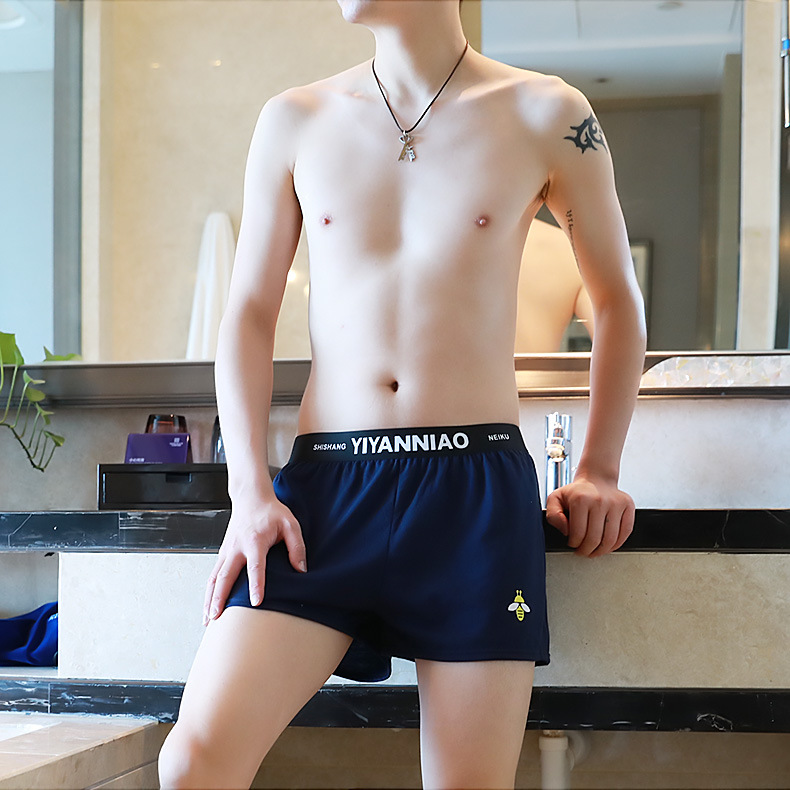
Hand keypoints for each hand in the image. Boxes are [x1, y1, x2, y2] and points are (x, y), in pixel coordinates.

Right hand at [203, 495, 306, 624]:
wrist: (251, 498)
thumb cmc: (271, 512)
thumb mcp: (290, 524)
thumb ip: (297, 547)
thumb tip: (301, 570)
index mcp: (255, 540)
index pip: (255, 566)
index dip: (256, 584)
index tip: (256, 602)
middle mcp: (236, 547)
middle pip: (226, 576)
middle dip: (220, 597)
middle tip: (218, 617)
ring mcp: (226, 551)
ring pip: (215, 578)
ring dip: (210, 599)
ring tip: (209, 619)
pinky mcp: (222, 554)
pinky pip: (213, 575)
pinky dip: (209, 592)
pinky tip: (209, 607)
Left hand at [545, 474, 634, 557]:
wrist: (596, 479)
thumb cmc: (576, 492)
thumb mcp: (555, 499)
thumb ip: (553, 515)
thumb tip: (566, 530)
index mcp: (581, 499)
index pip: (578, 534)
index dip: (574, 544)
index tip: (573, 544)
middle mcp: (600, 500)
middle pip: (595, 539)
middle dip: (587, 551)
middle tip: (583, 551)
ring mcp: (616, 503)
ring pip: (611, 539)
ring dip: (601, 551)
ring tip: (594, 551)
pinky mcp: (628, 506)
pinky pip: (626, 532)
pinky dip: (617, 544)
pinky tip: (608, 545)